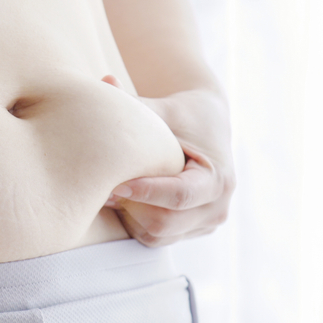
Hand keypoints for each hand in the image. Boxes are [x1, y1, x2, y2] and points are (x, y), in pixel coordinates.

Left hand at [100, 75, 235, 245]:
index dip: (145, 192)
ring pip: (156, 235)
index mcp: (218, 180)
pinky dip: (134, 222)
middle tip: (104, 186)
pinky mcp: (189, 231)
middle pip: (163, 223)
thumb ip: (135, 103)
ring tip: (112, 189)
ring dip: (129, 216)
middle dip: (131, 206)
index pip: (179, 196)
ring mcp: (204, 224)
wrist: (205, 125)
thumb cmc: (182, 115)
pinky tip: (123, 199)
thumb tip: (104, 83)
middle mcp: (217, 208)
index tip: (115, 184)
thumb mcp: (164, 109)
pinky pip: (153, 239)